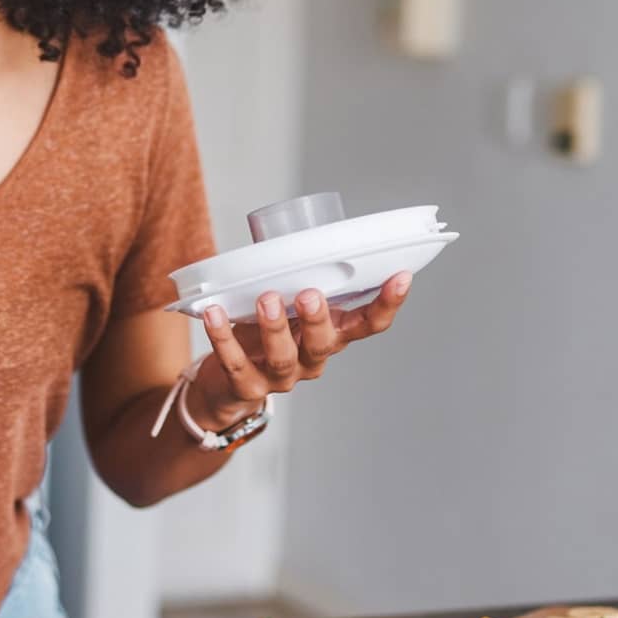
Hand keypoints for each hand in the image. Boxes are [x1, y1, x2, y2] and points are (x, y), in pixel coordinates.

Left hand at [188, 274, 415, 430]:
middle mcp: (312, 359)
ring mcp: (282, 377)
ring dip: (275, 327)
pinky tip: (216, 313)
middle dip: (318, 319)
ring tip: (266, 298)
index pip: (369, 324)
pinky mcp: (247, 387)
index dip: (388, 303)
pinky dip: (224, 337)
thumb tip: (291, 230)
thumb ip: (295, 276)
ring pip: (283, 357)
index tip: (401, 275)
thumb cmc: (264, 332)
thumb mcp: (289, 304)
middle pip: (324, 344)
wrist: (228, 384)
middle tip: (310, 293)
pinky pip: (237, 363)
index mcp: (331, 335)